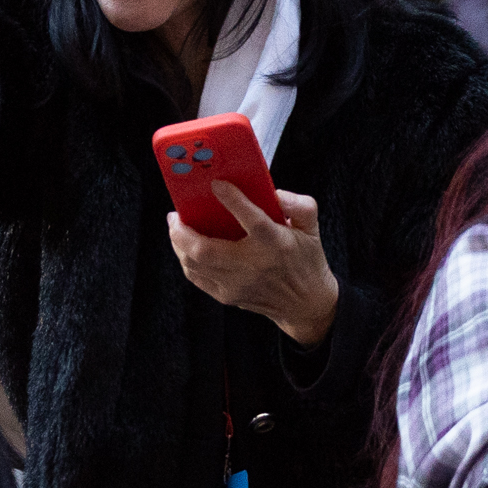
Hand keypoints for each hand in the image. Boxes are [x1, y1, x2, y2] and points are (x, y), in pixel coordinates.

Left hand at [168, 185, 340, 345]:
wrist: (305, 304)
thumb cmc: (306, 259)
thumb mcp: (312, 228)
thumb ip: (300, 205)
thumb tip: (274, 192)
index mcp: (276, 244)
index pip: (254, 220)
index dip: (233, 201)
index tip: (216, 184)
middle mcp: (254, 266)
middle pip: (206, 250)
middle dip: (182, 231)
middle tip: (175, 213)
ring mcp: (237, 284)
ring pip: (194, 264)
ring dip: (178, 243)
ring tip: (176, 226)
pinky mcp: (227, 296)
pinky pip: (196, 277)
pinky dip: (185, 259)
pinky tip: (184, 246)